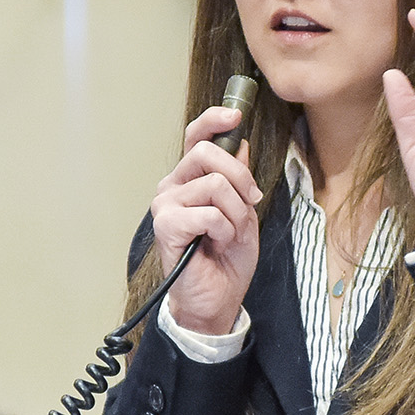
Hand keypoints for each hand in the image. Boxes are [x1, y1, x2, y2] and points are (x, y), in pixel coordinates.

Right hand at [150, 104, 263, 334]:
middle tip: (249, 203)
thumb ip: (239, 179)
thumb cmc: (227, 259)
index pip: (195, 136)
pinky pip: (209, 212)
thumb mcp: (243, 212)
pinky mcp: (165, 225)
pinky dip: (224, 230)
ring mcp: (165, 204)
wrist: (217, 298)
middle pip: (207, 152)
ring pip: (215, 184)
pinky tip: (217, 244)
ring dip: (235, 213)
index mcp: (190, 179)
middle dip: (240, 177)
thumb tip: (241, 142)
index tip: (235, 115)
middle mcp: (173, 186)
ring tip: (229, 234)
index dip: (214, 119)